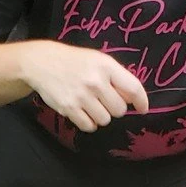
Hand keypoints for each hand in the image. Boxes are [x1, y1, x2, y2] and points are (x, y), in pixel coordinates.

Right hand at [23, 41, 148, 131]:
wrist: (42, 63)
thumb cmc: (75, 62)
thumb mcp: (98, 60)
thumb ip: (116, 77)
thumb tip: (133, 100)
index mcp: (106, 66)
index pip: (133, 88)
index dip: (141, 101)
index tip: (142, 109)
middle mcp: (96, 82)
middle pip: (120, 110)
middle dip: (115, 108)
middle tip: (104, 100)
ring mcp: (82, 96)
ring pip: (105, 120)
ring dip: (101, 115)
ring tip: (91, 104)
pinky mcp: (69, 108)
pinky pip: (89, 126)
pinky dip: (88, 122)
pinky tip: (83, 111)